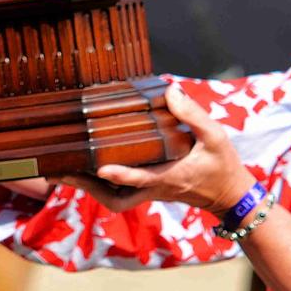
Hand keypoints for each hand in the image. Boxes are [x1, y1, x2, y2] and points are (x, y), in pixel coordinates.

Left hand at [59, 84, 253, 214]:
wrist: (229, 195)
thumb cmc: (222, 164)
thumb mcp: (215, 136)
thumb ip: (193, 114)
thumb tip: (169, 91)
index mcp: (171, 175)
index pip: (142, 178)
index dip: (122, 174)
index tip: (101, 168)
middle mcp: (155, 188)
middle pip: (115, 198)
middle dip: (87, 188)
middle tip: (61, 172)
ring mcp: (149, 192)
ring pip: (112, 199)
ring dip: (87, 187)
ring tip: (61, 169)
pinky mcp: (147, 191)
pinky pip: (117, 193)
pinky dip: (98, 184)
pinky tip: (82, 167)